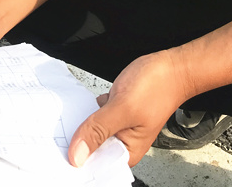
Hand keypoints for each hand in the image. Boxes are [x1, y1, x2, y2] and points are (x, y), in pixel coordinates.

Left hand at [68, 49, 189, 167]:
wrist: (173, 66)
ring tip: (68, 118)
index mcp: (127, 151)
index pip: (95, 166)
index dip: (77, 160)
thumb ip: (98, 130)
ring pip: (91, 131)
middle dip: (77, 141)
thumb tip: (76, 155)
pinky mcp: (116, 111)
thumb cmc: (159, 86)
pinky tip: (83, 105)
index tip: (58, 152)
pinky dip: (89, 111)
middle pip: (90, 149)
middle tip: (59, 133)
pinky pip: (96, 116)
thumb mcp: (123, 108)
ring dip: (82, 124)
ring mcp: (119, 126)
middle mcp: (122, 142)